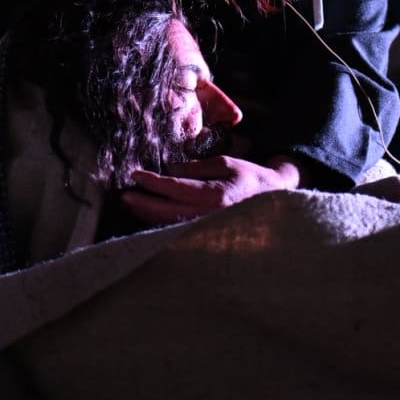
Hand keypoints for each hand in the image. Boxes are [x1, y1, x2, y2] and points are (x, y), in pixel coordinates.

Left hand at [121, 153, 300, 225]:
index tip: (135, 175)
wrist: (276, 200)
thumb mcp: (225, 163)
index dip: (152, 182)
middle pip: (167, 212)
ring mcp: (210, 230)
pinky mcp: (209, 236)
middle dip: (143, 204)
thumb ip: (197, 167)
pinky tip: (150, 216)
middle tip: (124, 195)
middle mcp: (211, 216)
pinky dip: (163, 223)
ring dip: (149, 216)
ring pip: (171, 225)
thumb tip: (171, 170)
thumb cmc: (251, 178)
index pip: (175, 189)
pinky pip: (180, 230)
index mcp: (216, 196)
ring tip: (132, 205)